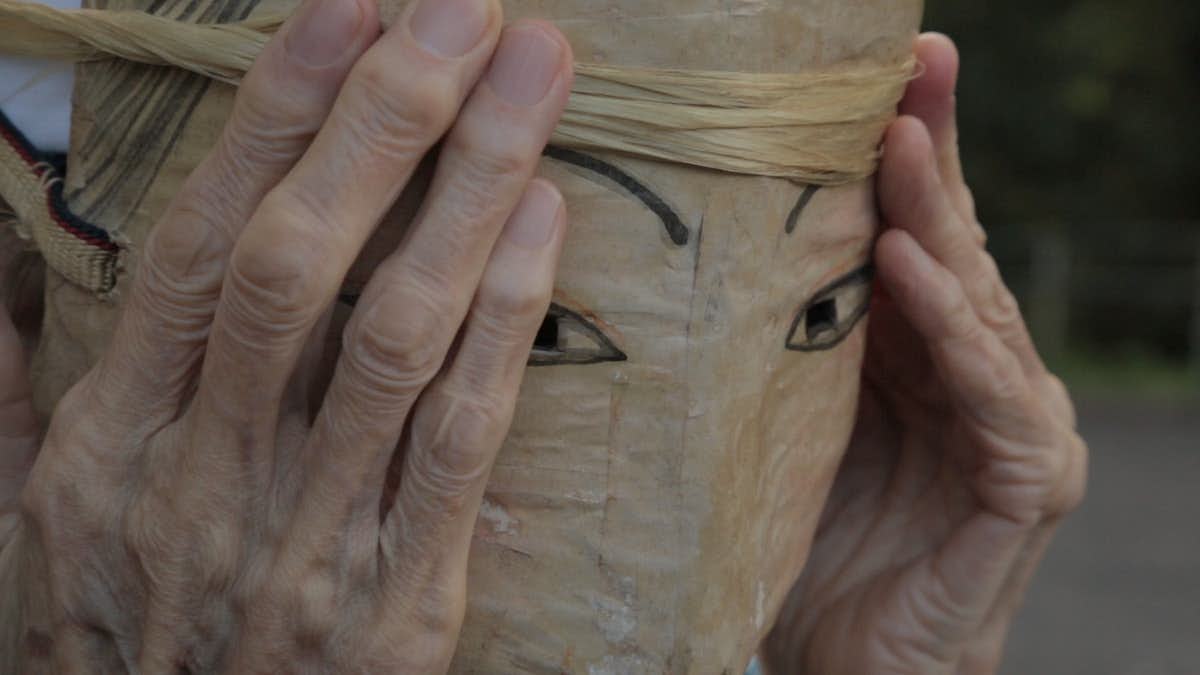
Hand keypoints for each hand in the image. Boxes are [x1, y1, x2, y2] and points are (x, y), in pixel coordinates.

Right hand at [2, 0, 572, 669]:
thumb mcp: (19, 524)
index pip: (204, 243)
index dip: (275, 116)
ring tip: (532, 80)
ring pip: (397, 332)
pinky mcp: (396, 596)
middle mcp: (206, 472)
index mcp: (112, 439)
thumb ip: (14, 390)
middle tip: (467, 12)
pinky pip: (457, 441)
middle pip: (304, 263)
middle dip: (388, 121)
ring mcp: (307, 533)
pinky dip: (504, 325)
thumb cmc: (106, 644)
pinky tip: (544, 222)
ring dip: (470, 192)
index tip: (347, 11)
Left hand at [762, 35, 1087, 674]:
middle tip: (911, 66)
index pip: (910, 233)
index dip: (901, 151)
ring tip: (896, 146)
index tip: (880, 67)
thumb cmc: (797, 541)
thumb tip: (682, 247)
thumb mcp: (773, 422)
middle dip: (928, 154)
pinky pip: (993, 393)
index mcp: (911, 350)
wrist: (835, 663)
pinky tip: (911, 268)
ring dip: (937, 220)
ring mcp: (1010, 421)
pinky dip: (953, 328)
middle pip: (950, 244)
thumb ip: (771, 342)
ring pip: (978, 300)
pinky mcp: (1025, 480)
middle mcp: (972, 370)